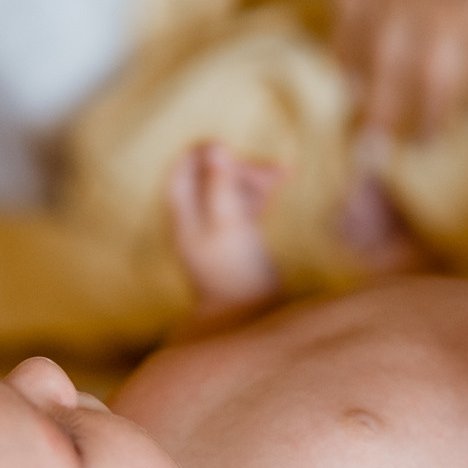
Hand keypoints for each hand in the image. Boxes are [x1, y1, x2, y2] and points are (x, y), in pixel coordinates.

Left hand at [166, 141, 282, 311]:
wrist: (249, 321)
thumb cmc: (237, 274)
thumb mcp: (228, 224)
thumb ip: (220, 185)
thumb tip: (215, 145)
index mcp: (183, 217)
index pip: (182, 168)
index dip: (205, 153)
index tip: (231, 150)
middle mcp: (195, 220)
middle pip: (212, 175)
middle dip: (241, 168)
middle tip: (271, 174)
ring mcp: (217, 229)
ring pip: (233, 187)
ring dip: (256, 177)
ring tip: (284, 173)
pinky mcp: (239, 237)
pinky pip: (248, 202)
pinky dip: (263, 191)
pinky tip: (285, 177)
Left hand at [330, 0, 467, 140]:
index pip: (349, 23)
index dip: (347, 58)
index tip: (344, 86)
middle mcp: (400, 3)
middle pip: (383, 70)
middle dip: (376, 116)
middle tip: (367, 157)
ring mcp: (451, 19)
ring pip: (434, 85)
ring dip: (429, 120)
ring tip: (426, 146)